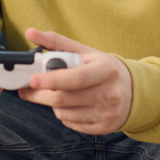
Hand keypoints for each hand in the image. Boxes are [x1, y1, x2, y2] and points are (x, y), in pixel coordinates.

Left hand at [17, 28, 132, 134]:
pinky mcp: (103, 128)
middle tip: (27, 89)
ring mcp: (106, 113)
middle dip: (40, 94)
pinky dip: (63, 113)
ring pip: (63, 113)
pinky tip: (68, 104)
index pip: (76, 78)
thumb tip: (30, 32)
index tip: (32, 80)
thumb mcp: (86, 52)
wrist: (132, 91)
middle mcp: (109, 94)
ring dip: (51, 103)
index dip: (52, 80)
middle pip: (64, 98)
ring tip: (54, 93)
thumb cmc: (104, 69)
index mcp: (106, 70)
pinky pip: (70, 123)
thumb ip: (56, 42)